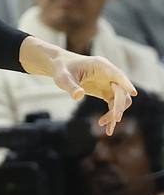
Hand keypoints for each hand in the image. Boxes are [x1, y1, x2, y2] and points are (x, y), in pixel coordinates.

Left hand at [20, 37, 136, 134]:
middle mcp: (109, 74)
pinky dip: (112, 116)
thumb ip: (71, 86)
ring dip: (115, 114)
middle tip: (115, 119)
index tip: (133, 92)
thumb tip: (79, 96)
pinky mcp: (107, 92)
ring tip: (105, 126)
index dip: (126, 83)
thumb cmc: (62, 69)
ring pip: (121, 101)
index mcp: (101, 66)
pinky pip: (114, 105)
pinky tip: (108, 128)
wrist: (61, 68)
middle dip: (119, 105)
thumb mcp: (63, 78)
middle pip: (122, 91)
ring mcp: (110, 84)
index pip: (117, 74)